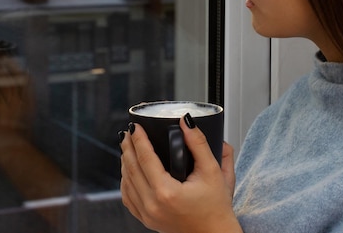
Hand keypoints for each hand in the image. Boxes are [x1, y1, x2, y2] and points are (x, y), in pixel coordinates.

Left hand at [120, 117, 241, 232]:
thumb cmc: (216, 207)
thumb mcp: (213, 171)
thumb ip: (199, 143)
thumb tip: (187, 123)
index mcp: (167, 193)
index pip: (145, 158)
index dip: (139, 139)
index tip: (135, 126)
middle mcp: (153, 205)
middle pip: (131, 169)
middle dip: (128, 147)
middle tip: (128, 131)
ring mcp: (147, 215)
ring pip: (127, 183)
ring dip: (125, 162)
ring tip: (128, 147)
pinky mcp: (147, 220)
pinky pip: (128, 198)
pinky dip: (126, 181)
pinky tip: (129, 170)